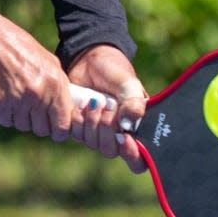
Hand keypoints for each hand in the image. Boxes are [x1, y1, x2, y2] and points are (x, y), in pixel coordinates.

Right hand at [0, 4, 73, 139]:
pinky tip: (4, 97)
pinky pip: (7, 121)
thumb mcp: (46, 60)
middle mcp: (38, 94)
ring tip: (16, 98)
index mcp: (55, 82)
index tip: (54, 128)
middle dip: (38, 123)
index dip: (59, 130)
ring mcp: (18, 101)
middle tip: (32, 111)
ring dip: (21, 117)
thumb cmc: (17, 46)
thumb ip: (58, 85)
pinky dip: (6, 114)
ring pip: (23, 126)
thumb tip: (65, 108)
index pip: (63, 124)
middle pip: (42, 129)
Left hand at [67, 45, 147, 173]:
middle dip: (106, 131)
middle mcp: (118, 132)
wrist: (88, 59)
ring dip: (92, 124)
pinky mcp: (81, 126)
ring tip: (94, 102)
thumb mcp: (128, 83)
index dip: (133, 155)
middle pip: (112, 151)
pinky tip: (80, 107)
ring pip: (94, 144)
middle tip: (107, 107)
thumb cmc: (114, 70)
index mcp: (136, 126)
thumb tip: (129, 124)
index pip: (139, 157)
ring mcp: (98, 130)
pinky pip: (78, 135)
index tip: (124, 138)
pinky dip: (78, 122)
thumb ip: (133, 102)